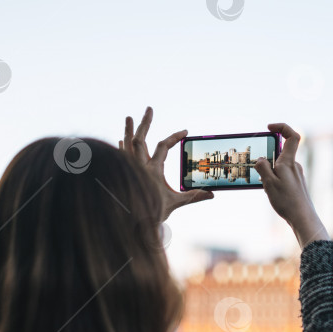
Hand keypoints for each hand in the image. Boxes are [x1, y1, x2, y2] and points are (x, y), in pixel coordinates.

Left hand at [119, 107, 212, 221]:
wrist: (132, 222)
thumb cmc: (153, 212)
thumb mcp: (174, 203)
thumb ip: (192, 197)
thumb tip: (211, 194)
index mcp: (152, 170)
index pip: (163, 146)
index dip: (174, 137)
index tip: (185, 132)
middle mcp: (139, 166)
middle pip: (140, 139)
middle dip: (145, 122)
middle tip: (148, 109)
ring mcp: (129, 169)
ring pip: (127, 145)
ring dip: (128, 130)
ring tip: (128, 117)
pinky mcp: (123, 174)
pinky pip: (121, 156)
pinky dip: (122, 147)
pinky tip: (122, 140)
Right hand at [254, 123, 328, 247]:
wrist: (302, 218)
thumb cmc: (287, 201)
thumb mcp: (269, 183)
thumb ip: (263, 168)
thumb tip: (261, 159)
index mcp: (288, 162)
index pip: (292, 136)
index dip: (281, 127)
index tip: (269, 127)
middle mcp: (294, 166)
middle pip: (281, 153)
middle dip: (267, 158)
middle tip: (260, 172)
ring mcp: (296, 175)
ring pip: (280, 166)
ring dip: (270, 172)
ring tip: (265, 186)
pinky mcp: (296, 184)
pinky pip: (282, 176)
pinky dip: (274, 180)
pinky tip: (271, 193)